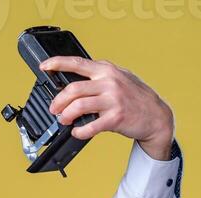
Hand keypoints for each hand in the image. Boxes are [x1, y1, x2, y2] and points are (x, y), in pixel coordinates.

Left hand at [38, 56, 174, 159]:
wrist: (156, 115)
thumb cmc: (134, 98)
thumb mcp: (118, 79)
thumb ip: (98, 79)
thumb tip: (73, 87)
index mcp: (106, 70)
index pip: (77, 63)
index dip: (57, 63)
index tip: (44, 67)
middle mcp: (109, 81)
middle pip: (73, 89)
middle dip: (58, 101)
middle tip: (54, 109)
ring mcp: (113, 99)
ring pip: (79, 106)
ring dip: (66, 115)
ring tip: (64, 120)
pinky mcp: (116, 117)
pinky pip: (91, 126)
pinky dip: (80, 131)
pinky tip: (77, 132)